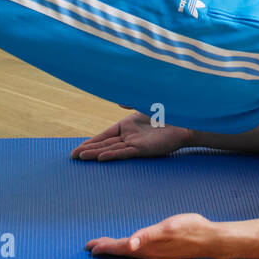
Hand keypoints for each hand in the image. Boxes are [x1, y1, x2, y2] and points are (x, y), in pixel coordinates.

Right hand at [71, 113, 191, 161]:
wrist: (186, 121)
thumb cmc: (168, 112)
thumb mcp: (145, 103)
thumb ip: (130, 101)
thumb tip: (117, 100)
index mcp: (127, 126)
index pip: (104, 135)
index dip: (91, 142)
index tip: (77, 149)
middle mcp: (129, 136)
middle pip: (104, 144)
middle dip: (88, 150)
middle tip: (73, 157)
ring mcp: (135, 143)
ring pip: (111, 150)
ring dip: (96, 154)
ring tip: (82, 158)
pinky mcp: (143, 148)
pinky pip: (124, 152)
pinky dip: (113, 154)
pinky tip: (101, 158)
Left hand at [86, 212, 218, 258]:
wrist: (210, 239)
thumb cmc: (191, 229)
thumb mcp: (168, 227)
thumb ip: (147, 236)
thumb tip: (131, 244)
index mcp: (148, 246)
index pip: (121, 247)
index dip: (105, 246)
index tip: (90, 246)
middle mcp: (149, 254)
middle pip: (123, 251)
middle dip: (107, 248)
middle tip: (91, 246)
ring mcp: (156, 254)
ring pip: (130, 252)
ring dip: (116, 249)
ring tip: (104, 246)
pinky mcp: (162, 252)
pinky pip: (138, 252)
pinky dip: (128, 248)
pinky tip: (129, 246)